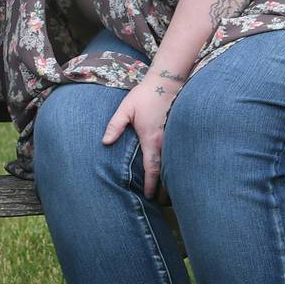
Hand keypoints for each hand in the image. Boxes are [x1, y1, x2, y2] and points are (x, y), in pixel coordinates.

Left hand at [102, 76, 182, 198]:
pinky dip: (176, 166)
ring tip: (168, 194)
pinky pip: (177, 154)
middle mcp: (165, 141)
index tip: (149, 197)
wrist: (167, 80)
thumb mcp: (126, 109)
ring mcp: (174, 137)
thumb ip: (115, 126)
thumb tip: (105, 142)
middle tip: (160, 203)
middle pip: (166, 171)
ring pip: (174, 164)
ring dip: (172, 179)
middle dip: (164, 189)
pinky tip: (174, 173)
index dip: (151, 185)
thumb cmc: (144, 95)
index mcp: (151, 139)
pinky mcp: (178, 132)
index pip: (152, 168)